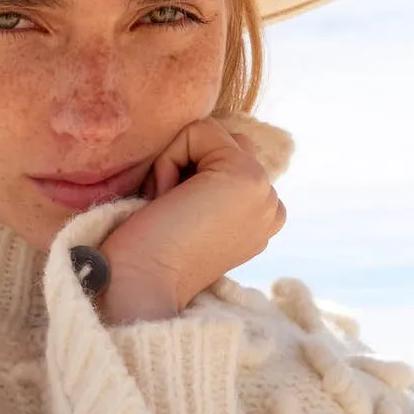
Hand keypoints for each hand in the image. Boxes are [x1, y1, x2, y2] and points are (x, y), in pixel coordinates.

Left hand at [99, 119, 285, 323]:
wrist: (141, 282)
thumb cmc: (149, 253)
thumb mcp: (193, 213)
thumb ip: (211, 181)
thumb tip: (207, 134)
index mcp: (262, 219)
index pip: (227, 160)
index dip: (188, 178)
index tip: (175, 222)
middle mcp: (272, 207)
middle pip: (223, 144)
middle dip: (185, 167)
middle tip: (169, 213)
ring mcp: (265, 192)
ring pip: (212, 136)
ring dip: (177, 162)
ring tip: (169, 207)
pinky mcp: (246, 175)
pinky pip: (199, 131)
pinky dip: (169, 159)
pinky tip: (167, 199)